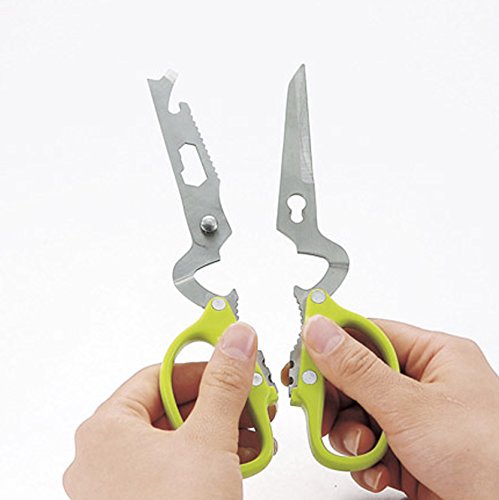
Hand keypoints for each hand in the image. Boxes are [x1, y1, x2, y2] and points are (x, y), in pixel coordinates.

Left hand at [64, 322, 275, 499]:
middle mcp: (105, 455)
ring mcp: (120, 484)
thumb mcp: (209, 440)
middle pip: (170, 406)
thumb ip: (225, 382)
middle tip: (250, 396)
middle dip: (219, 402)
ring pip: (176, 437)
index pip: (158, 375)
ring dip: (220, 429)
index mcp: (106, 429)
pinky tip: (240, 457)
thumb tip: (236, 340)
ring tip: (255, 428)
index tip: (231, 361)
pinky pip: (176, 466)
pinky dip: (208, 457)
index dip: (201, 366)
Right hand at [282, 316, 498, 498]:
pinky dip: (365, 460)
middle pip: (357, 376)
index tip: (302, 351)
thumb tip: (320, 331)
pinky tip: (379, 472)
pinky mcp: (410, 450)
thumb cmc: (489, 459)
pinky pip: (370, 444)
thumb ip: (358, 369)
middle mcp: (424, 383)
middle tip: (317, 410)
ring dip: (351, 435)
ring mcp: (417, 419)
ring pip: (359, 412)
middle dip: (338, 398)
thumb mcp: (410, 407)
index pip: (369, 333)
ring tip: (362, 450)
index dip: (332, 341)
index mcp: (434, 355)